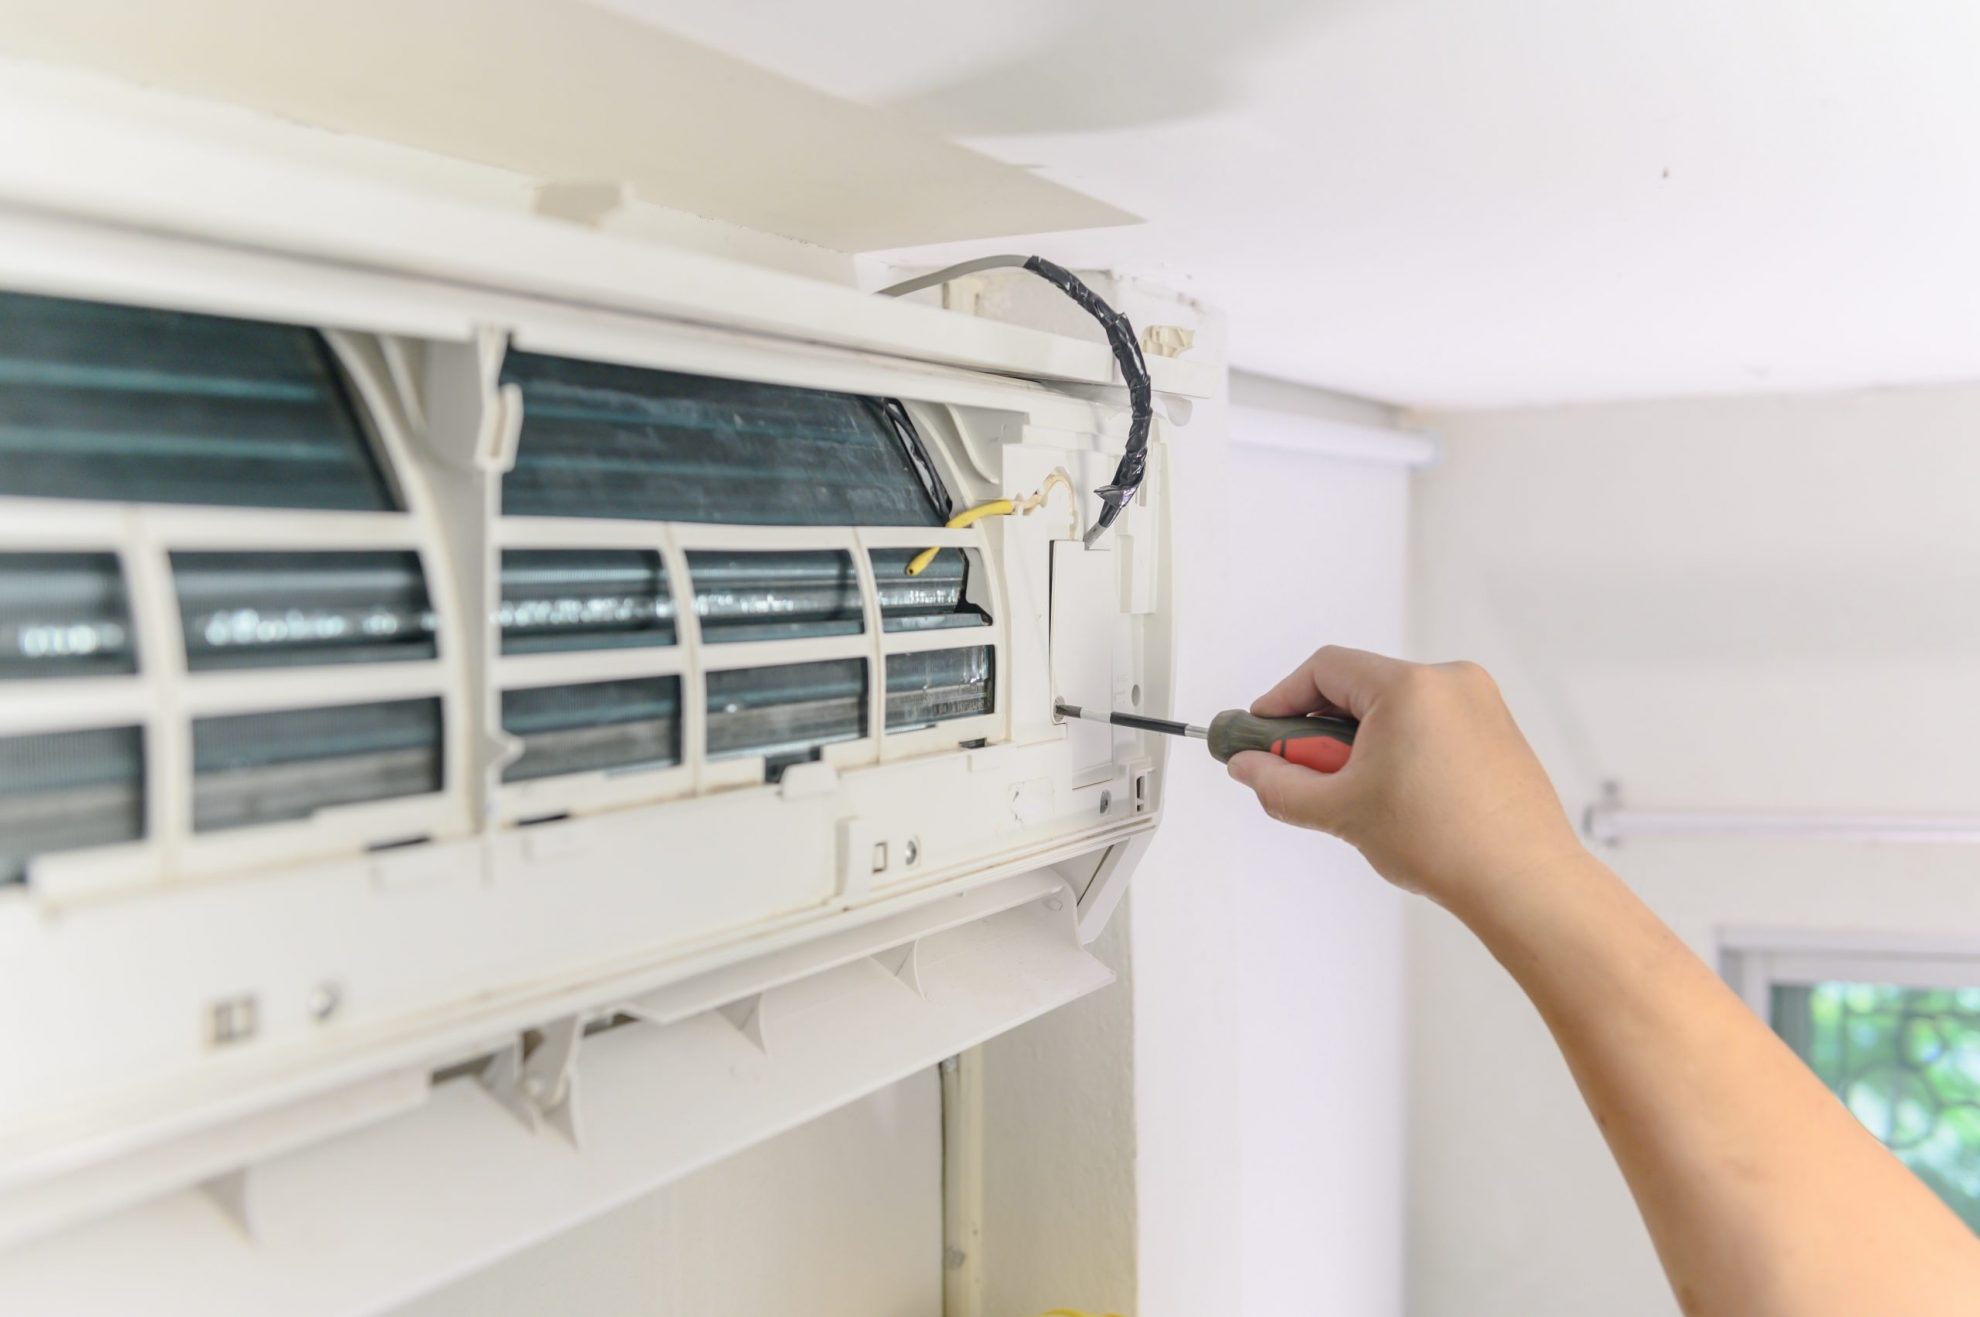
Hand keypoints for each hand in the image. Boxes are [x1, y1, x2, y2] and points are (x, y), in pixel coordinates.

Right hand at [1226, 646, 1584, 914]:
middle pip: (1361, 687)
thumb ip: (1280, 784)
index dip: (1282, 700)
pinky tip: (1398, 799)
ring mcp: (1481, 704)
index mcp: (1409, 687)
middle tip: (1303, 773)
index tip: (1262, 733)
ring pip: (1397, 708)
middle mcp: (1450, 682)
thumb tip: (1248, 768)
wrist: (1522, 881)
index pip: (1324, 670)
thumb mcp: (1340, 811)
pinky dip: (1401, 749)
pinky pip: (1431, 724)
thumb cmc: (1443, 842)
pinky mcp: (1498, 731)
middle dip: (1322, 729)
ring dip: (1362, 742)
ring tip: (1357, 796)